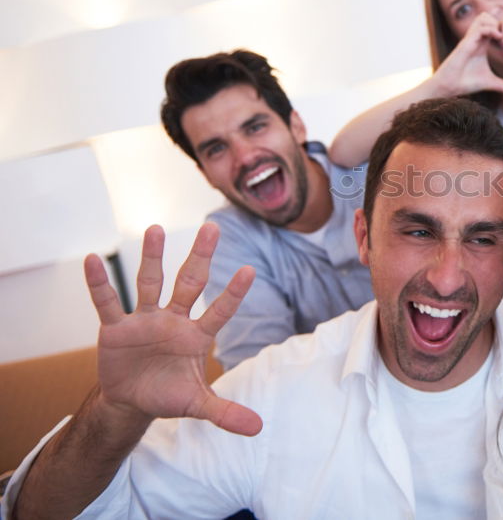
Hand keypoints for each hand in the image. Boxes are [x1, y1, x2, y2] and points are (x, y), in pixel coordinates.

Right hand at [88, 223, 261, 435]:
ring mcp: (145, 320)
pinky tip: (90, 260)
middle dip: (200, 256)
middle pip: (190, 283)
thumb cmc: (169, 395)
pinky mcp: (116, 329)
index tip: (250, 270)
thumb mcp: (197, 405)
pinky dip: (100, 284)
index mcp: (197, 336)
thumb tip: (258, 429)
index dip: (233, 293)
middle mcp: (174, 320)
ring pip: (150, 283)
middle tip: (213, 227)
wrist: (132, 401)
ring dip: (152, 257)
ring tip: (156, 228)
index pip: (220, 311)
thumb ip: (225, 412)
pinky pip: (108, 303)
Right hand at [432, 12, 502, 99]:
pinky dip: (492, 30)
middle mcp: (476, 38)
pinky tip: (500, 39)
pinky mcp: (466, 42)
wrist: (449, 86)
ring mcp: (471, 38)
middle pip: (489, 16)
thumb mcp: (491, 83)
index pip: (494, 25)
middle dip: (502, 22)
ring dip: (496, 23)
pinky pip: (480, 28)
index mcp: (482, 44)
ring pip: (484, 17)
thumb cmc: (467, 83)